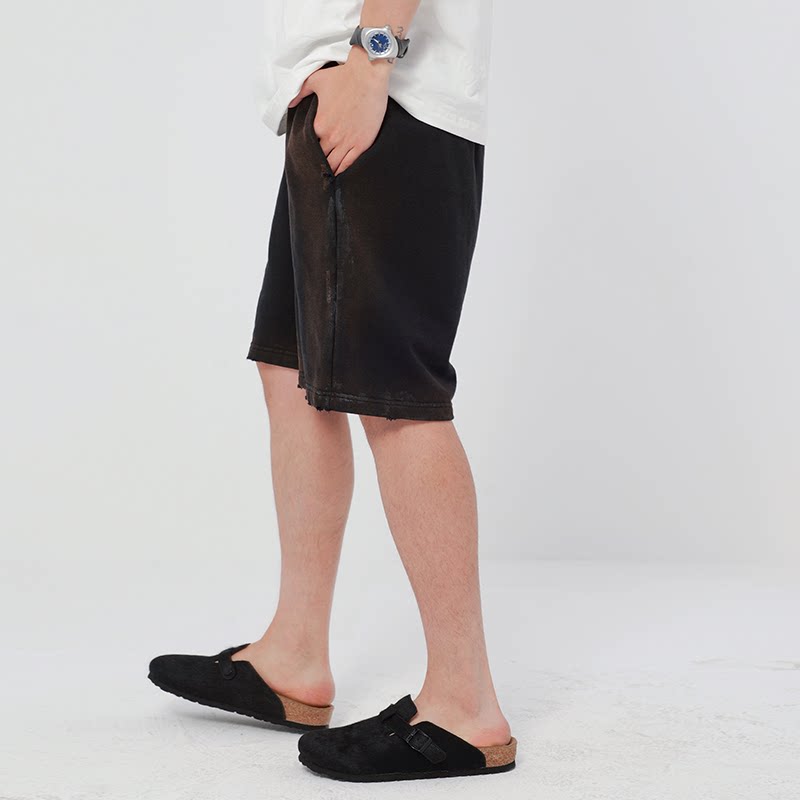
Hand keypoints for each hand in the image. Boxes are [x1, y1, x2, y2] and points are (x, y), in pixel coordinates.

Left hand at [288, 49, 390, 175]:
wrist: (368, 74)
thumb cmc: (343, 76)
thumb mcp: (314, 80)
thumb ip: (299, 93)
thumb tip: (289, 104)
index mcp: (318, 124)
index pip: (308, 145)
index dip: (307, 151)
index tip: (308, 154)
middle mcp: (331, 137)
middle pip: (320, 158)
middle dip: (317, 163)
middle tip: (316, 169)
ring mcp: (347, 142)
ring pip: (333, 165)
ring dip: (329, 171)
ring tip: (326, 176)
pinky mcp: (361, 144)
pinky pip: (349, 164)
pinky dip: (342, 171)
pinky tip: (339, 175)